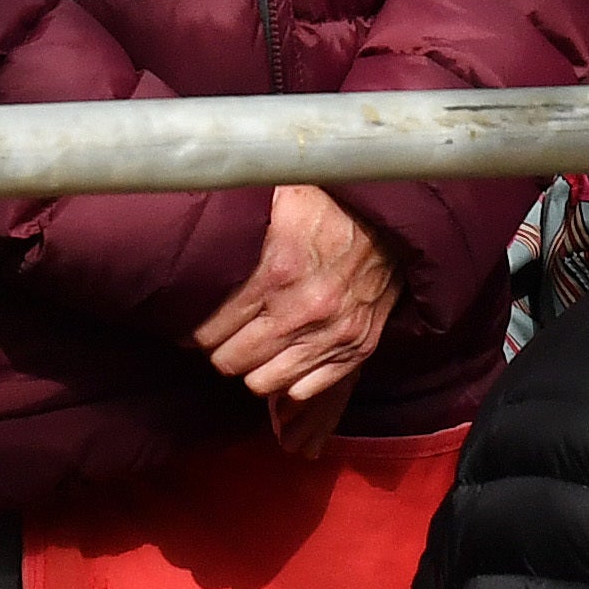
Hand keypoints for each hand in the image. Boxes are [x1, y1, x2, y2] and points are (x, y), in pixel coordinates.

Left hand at [193, 184, 399, 413]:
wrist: (394, 218)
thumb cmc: (330, 205)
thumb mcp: (277, 198)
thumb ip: (238, 219)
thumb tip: (197, 228)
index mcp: (275, 272)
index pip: (211, 331)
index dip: (196, 332)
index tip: (194, 328)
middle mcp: (302, 310)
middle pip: (231, 362)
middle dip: (220, 351)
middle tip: (221, 339)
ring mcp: (332, 334)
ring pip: (264, 383)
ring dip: (252, 368)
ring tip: (252, 350)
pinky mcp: (357, 347)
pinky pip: (305, 389)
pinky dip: (290, 380)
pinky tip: (284, 358)